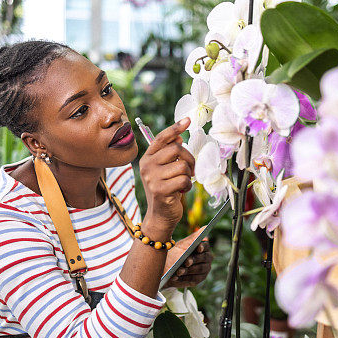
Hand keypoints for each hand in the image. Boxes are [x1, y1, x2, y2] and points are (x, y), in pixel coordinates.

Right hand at [139, 118, 194, 237]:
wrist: (159, 216)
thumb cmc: (165, 191)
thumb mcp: (164, 170)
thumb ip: (168, 154)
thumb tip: (178, 137)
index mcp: (147, 158)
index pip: (161, 138)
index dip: (175, 128)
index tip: (188, 120)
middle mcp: (147, 166)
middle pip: (176, 149)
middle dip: (189, 159)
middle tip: (190, 170)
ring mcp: (152, 178)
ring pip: (182, 165)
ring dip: (188, 175)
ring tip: (182, 182)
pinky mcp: (161, 190)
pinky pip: (184, 180)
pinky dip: (188, 186)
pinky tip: (181, 191)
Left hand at [163, 229, 212, 287]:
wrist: (168, 266)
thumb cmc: (177, 252)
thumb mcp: (183, 244)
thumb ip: (194, 237)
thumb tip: (205, 227)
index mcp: (204, 247)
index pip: (206, 246)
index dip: (203, 247)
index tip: (198, 248)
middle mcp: (207, 258)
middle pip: (205, 258)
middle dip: (195, 260)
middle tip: (186, 262)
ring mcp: (204, 269)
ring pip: (200, 269)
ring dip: (189, 270)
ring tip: (179, 271)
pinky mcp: (199, 279)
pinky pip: (194, 279)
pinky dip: (185, 278)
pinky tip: (177, 277)